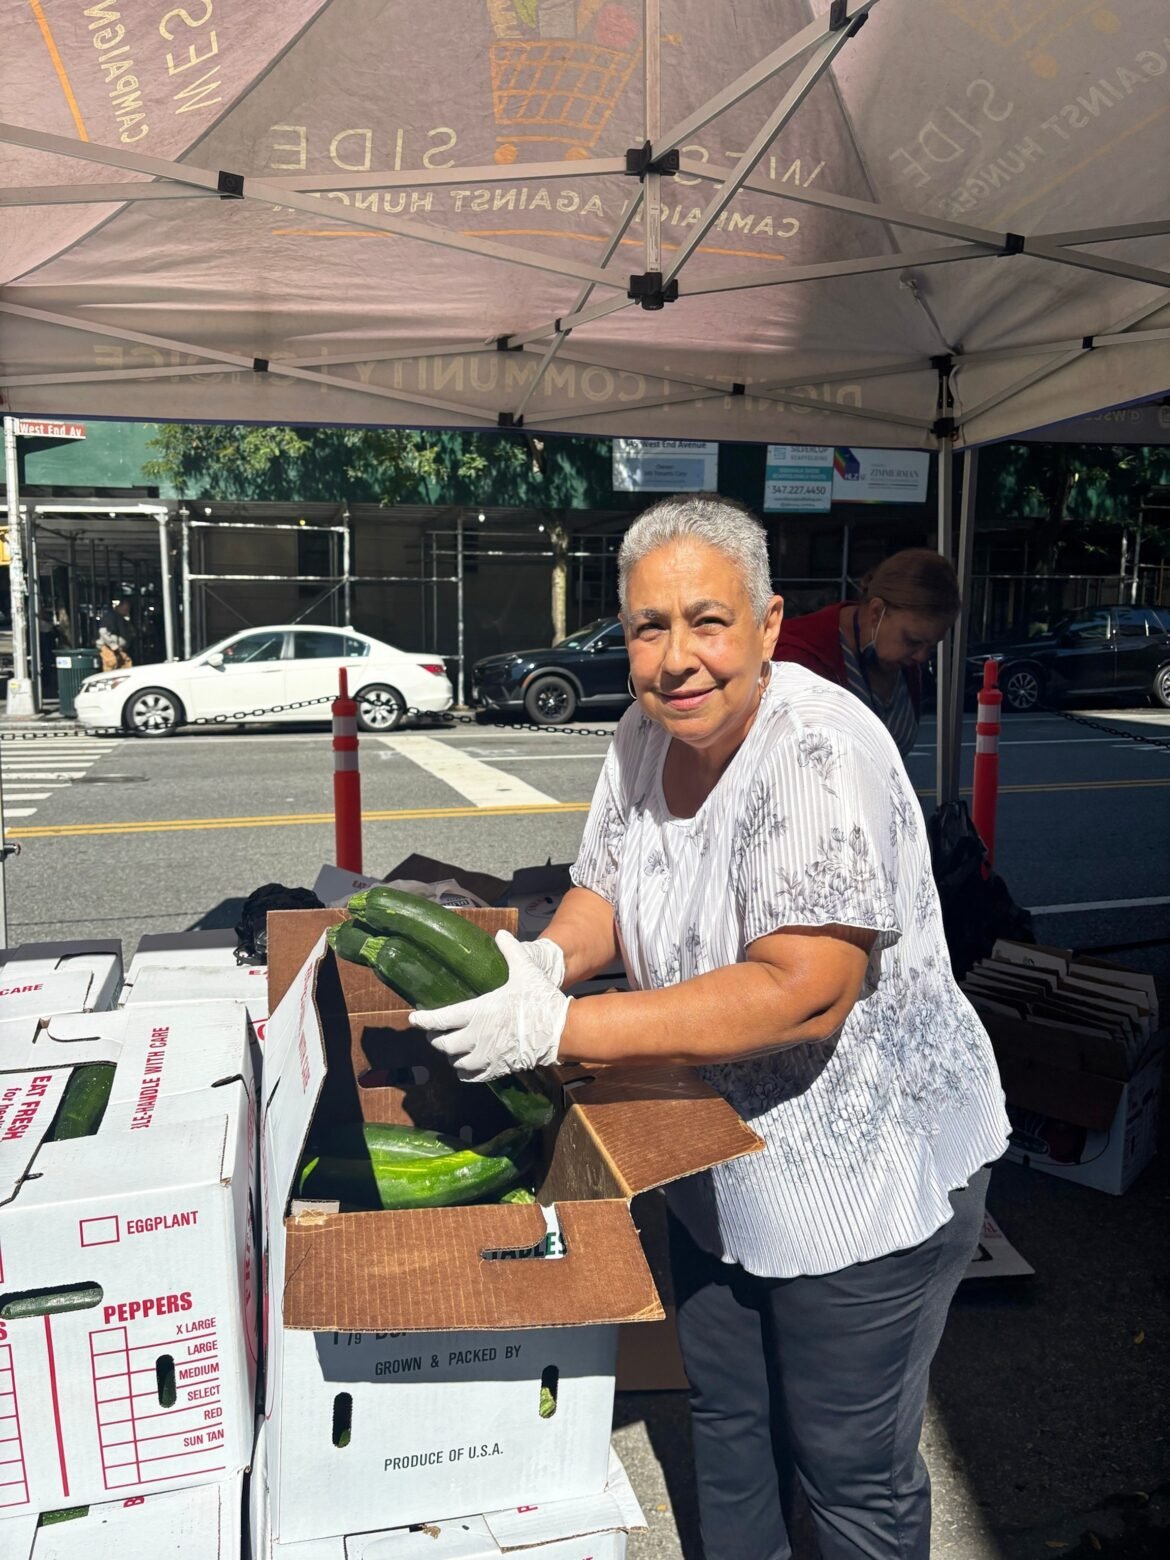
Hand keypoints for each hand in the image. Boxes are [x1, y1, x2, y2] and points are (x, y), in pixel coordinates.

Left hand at [408, 928, 570, 1081]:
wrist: (559, 1031)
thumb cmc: (539, 999)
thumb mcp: (525, 970)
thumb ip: (510, 951)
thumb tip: (501, 934)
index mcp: (478, 1012)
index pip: (440, 1019)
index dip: (424, 1019)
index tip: (414, 1018)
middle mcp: (476, 1037)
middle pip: (443, 1044)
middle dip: (435, 1038)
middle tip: (435, 1032)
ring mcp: (485, 1056)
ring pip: (455, 1062)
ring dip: (451, 1055)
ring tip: (452, 1048)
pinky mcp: (496, 1069)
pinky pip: (471, 1076)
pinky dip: (465, 1072)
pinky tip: (466, 1066)